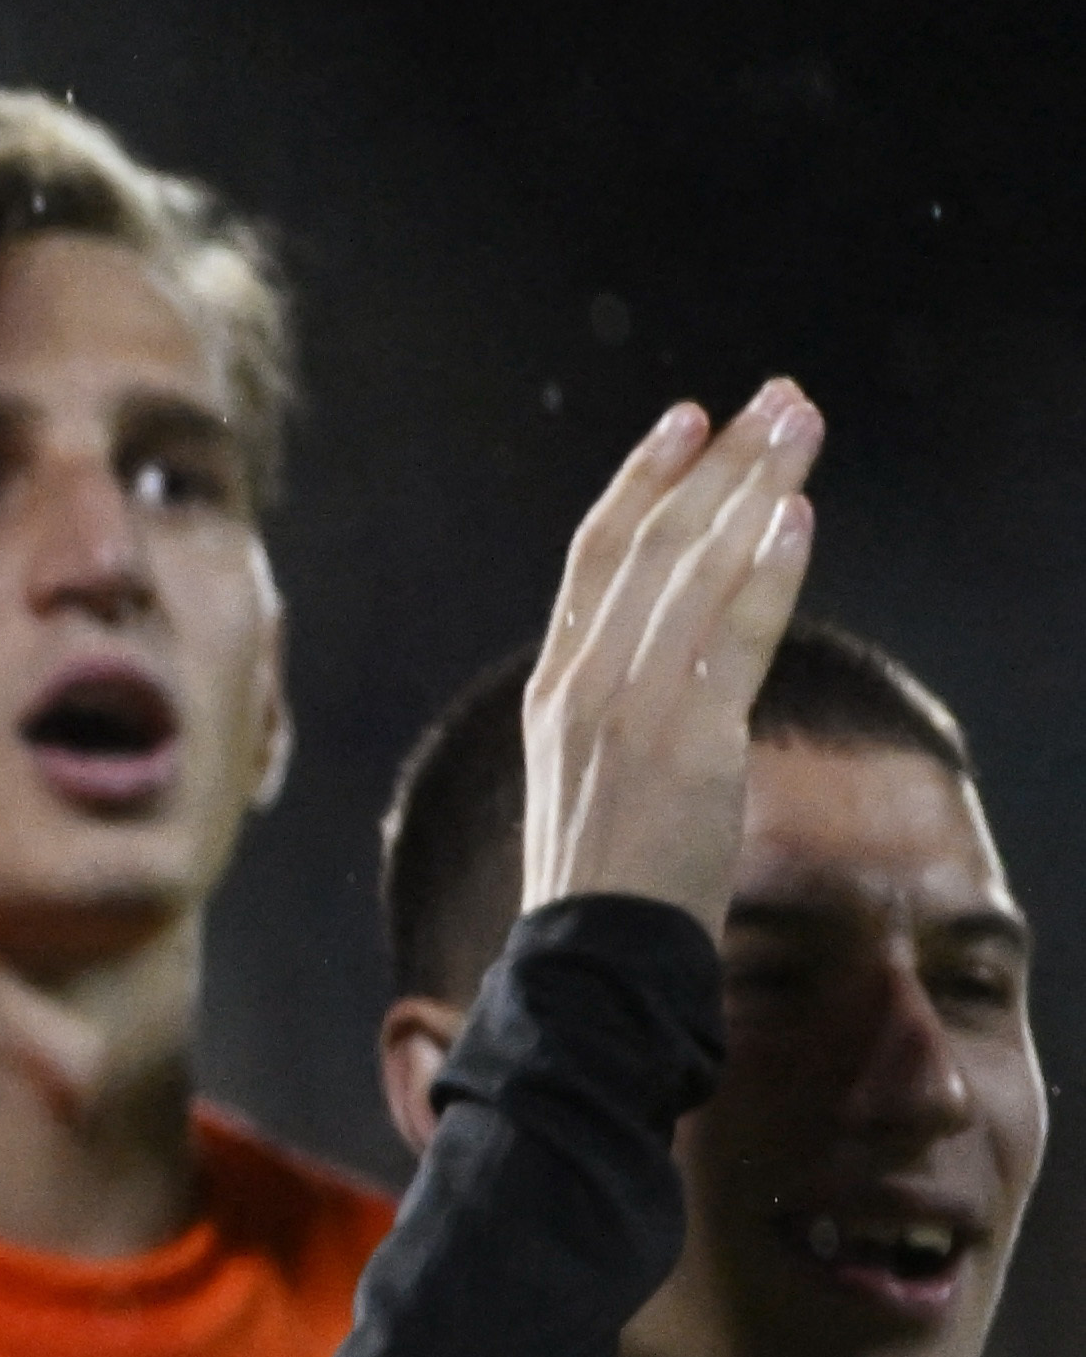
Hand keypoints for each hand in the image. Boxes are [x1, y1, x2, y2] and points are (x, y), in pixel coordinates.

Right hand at [505, 382, 823, 935]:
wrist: (591, 958)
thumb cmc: (603, 883)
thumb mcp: (591, 778)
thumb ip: (625, 710)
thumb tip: (686, 665)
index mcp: (557, 688)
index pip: (596, 557)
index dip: (642, 480)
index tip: (687, 421)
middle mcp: (586, 683)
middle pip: (651, 541)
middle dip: (717, 461)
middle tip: (773, 398)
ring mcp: (632, 709)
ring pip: (695, 570)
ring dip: (754, 487)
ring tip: (800, 425)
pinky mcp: (687, 741)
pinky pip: (734, 638)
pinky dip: (766, 571)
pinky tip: (795, 516)